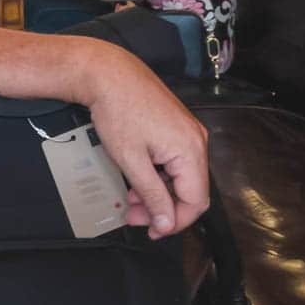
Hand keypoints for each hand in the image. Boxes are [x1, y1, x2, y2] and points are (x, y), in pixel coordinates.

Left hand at [79, 43, 209, 237]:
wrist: (108, 72)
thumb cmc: (118, 112)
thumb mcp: (132, 161)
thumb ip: (153, 196)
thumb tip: (166, 224)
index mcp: (191, 150)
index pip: (196, 202)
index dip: (175, 222)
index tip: (151, 232)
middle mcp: (197, 140)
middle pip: (190, 190)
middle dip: (163, 208)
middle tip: (133, 216)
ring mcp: (188, 131)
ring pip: (181, 176)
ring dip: (158, 192)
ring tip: (130, 199)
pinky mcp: (177, 125)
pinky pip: (176, 160)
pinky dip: (158, 175)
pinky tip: (137, 179)